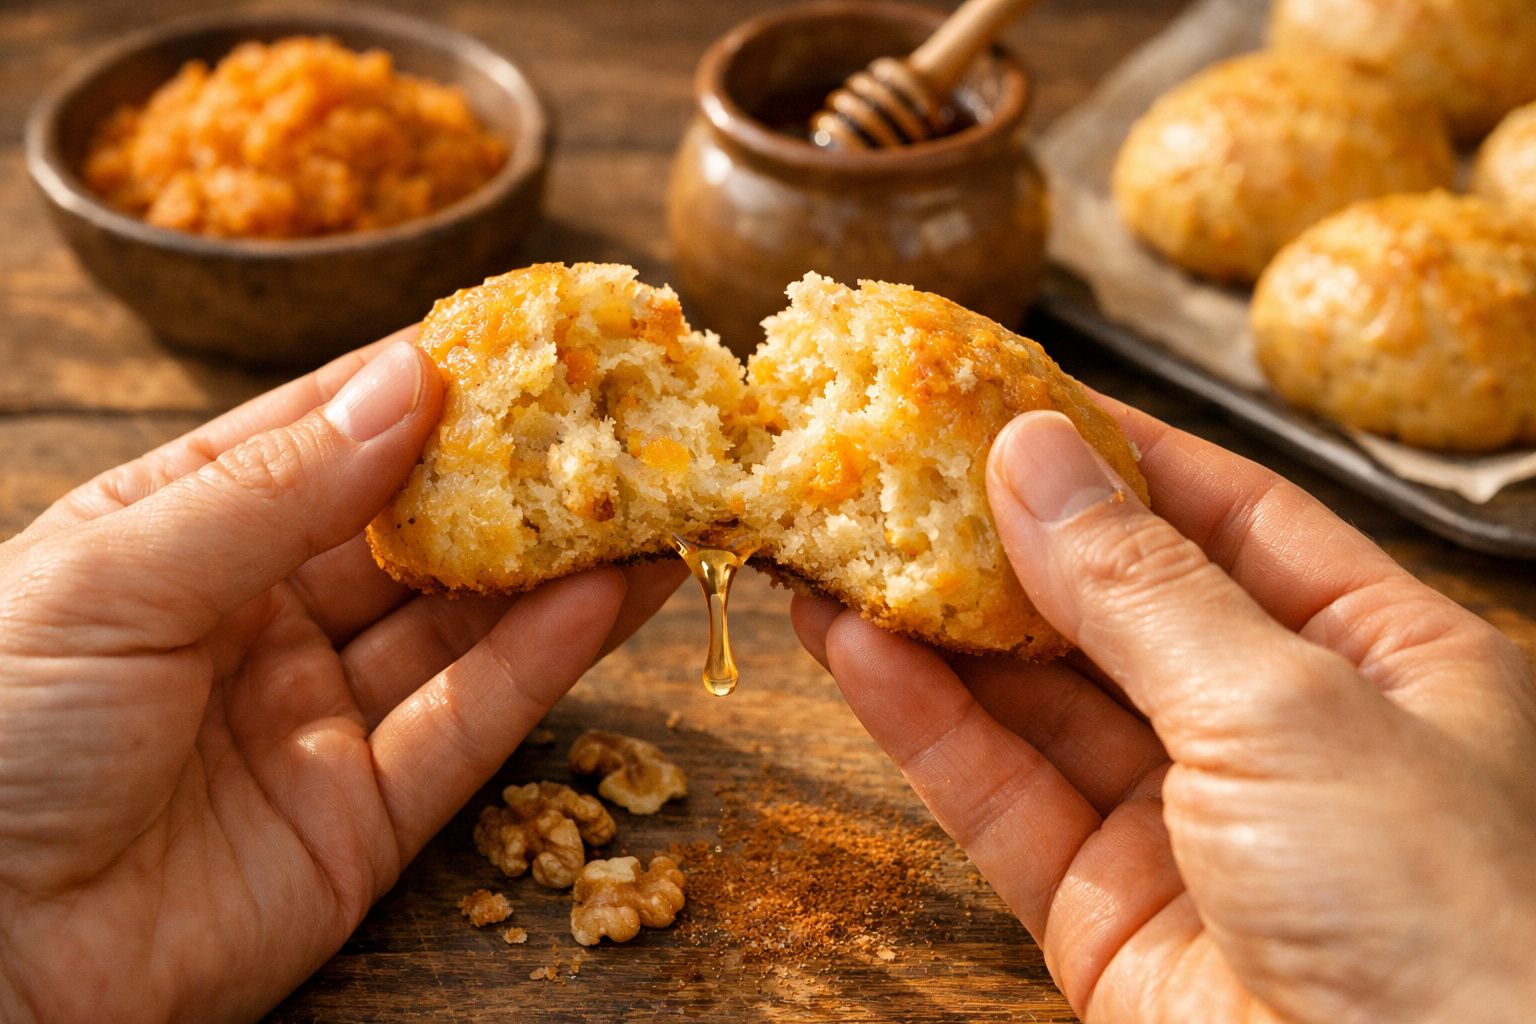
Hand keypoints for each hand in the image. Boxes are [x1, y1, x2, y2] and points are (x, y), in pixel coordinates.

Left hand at [0, 334, 683, 1022]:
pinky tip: (608, 595)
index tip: (518, 333)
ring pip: (459, 623)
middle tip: (609, 414)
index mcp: (177, 536)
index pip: (320, 435)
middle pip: (410, 527)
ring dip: (555, 563)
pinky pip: (467, 725)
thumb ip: (275, 487)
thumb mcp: (115, 579)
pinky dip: (542, 661)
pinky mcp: (363, 819)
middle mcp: (256, 618)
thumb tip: (411, 381)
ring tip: (648, 498)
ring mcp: (315, 720)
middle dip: (510, 472)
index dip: (417, 384)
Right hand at [794, 401, 1535, 1022]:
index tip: (1006, 390)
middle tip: (893, 462)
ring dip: (934, 624)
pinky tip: (850, 648)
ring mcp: (1186, 830)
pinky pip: (1001, 798)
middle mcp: (1283, 738)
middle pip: (1114, 606)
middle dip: (1001, 537)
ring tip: (836, 539)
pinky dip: (922, 724)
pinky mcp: (1105, 917)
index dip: (1116, 450)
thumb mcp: (1288, 709)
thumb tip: (1030, 457)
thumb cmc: (1449, 922)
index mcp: (1383, 660)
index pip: (1229, 517)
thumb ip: (1139, 587)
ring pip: (1038, 703)